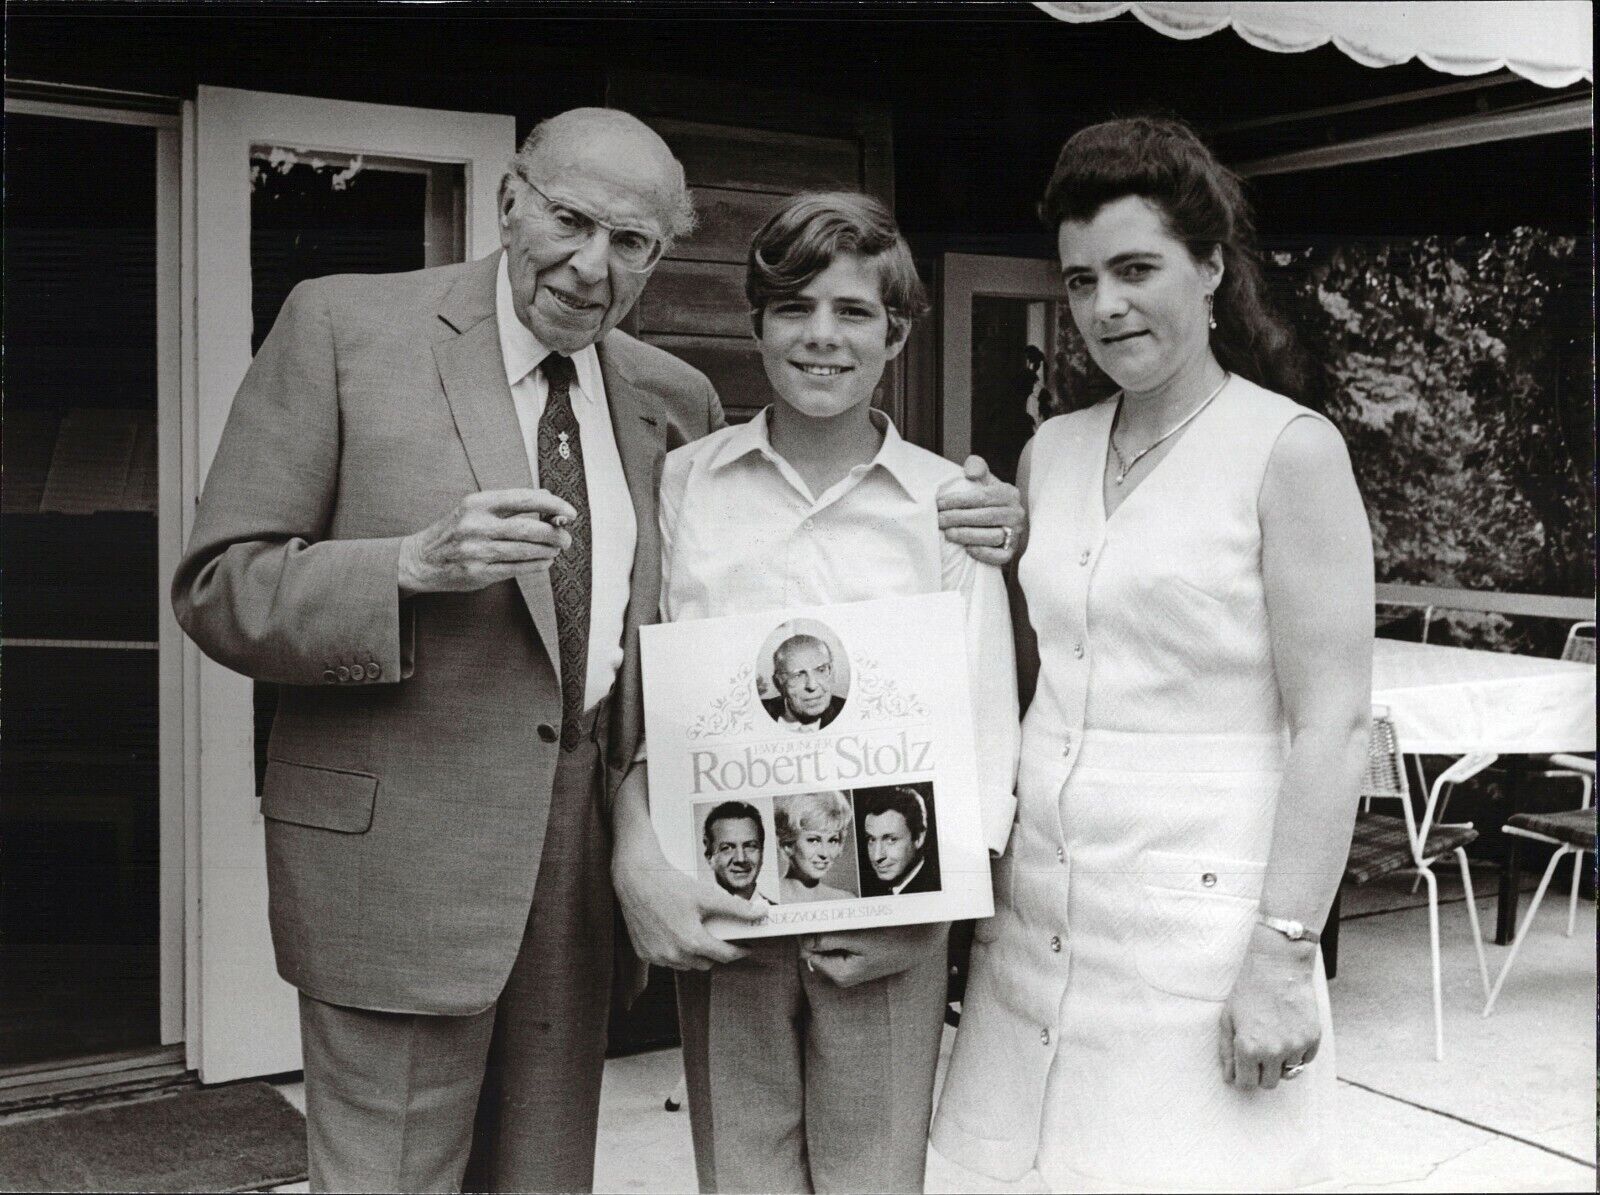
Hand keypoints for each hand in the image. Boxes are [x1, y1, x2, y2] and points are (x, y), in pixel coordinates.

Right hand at [398, 489, 575, 596]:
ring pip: (525, 550)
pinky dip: (536, 565)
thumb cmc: (454, 531)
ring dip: (548, 550)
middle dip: (554, 533)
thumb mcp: (474, 508)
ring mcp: (476, 550)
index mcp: (478, 503)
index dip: (553, 504)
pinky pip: (516, 569)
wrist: (419, 559)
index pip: (524, 499)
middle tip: (566, 537)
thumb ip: (508, 505)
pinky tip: (545, 561)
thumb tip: (548, 500)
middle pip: (529, 527)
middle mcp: (476, 525)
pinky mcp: (477, 573)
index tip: (570, 512)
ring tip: (557, 549)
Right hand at [611, 838, 765, 970]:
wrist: (636, 879)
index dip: (739, 951)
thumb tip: (760, 912)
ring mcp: (657, 957)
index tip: (746, 946)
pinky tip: (676, 934)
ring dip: (695, 954)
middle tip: (721, 936)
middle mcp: (673, 955)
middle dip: (716, 951)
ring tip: (698, 933)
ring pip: (686, 965)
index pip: (725, 956)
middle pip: (706, 963)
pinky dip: (676, 952)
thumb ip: (737, 908)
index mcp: (691, 942)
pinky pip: (668, 960)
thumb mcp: (708, 895)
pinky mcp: (644, 953)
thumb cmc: (670, 885)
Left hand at [799, 921, 947, 988]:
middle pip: (816, 949)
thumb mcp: (857, 937)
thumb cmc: (890, 940)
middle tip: (836, 918)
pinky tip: (855, 929)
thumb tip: (804, 940)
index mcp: (839, 973)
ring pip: (827, 946)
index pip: (808, 951)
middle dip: (821, 932)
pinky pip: (838, 946)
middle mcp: (840, 976)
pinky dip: (841, 935)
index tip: (817, 917)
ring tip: (849, 923)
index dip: (810, 932)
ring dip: (832, 932)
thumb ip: (829, 940)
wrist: (917, 943)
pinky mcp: (854, 963)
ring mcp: (847, 971)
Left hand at [936, 456, 1023, 565]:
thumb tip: (970, 472)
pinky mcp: (1012, 552)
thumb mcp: (985, 481)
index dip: (960, 500)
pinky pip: (1000, 556)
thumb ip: (978, 467)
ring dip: (968, 535)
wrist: (1002, 523)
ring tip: (949, 534)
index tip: (940, 504)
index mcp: (1009, 494)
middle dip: (959, 518)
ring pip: (994, 536)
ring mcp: (1016, 534)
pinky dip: (984, 553)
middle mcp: (1016, 514)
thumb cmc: (988, 501)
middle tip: (940, 520)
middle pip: (987, 516)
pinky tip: (968, 549)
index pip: (984, 496)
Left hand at [1219, 927, 1320, 1089]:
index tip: (1244, 1067)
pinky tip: (1289, 1032)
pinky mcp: (1313, 1038)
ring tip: (1274, 1038)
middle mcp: (1273, 1052)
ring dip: (1280, 1062)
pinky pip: (1305, 1060)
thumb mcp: (1228, 1019)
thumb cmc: (1248, 991)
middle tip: (1259, 1052)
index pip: (1246, 1084)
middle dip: (1261, 1072)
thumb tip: (1229, 1079)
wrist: (1278, 967)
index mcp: (1248, 1048)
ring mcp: (1295, 1046)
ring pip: (1288, 1073)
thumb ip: (1227, 1052)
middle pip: (1269, 1084)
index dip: (1243, 1076)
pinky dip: (1297, 1053)